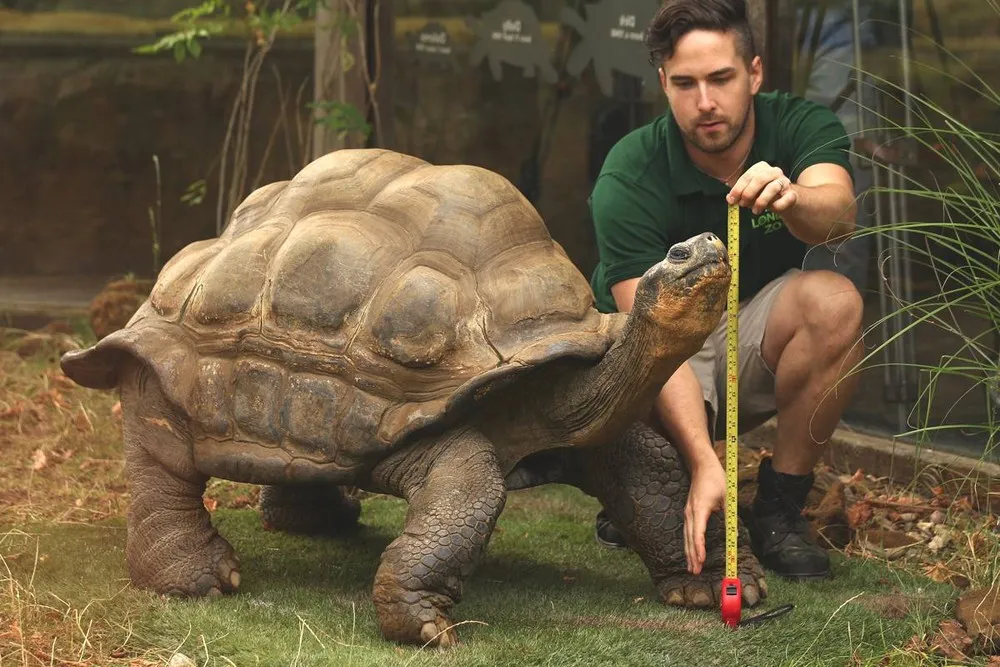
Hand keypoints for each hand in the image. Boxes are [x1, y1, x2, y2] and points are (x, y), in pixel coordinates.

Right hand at [684, 455, 725, 575]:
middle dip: (692, 556)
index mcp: (700, 509)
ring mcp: (688, 513)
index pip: (698, 532)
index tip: (701, 559)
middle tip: (695, 571)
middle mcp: (691, 513)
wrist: (701, 466)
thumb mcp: (727, 496)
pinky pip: (687, 532)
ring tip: (691, 568)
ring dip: (688, 553)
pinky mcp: (689, 513)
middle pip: (689, 538)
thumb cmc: (715, 479)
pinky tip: (690, 553)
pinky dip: (688, 544)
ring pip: (686, 536)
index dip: (699, 547)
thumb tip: (734, 533)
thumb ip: (730, 515)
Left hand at [727, 160, 797, 215]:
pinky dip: (777, 205)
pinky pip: (785, 199)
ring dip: (761, 201)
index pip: (747, 176)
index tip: (732, 200)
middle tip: (743, 205)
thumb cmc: (764, 194)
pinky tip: (772, 209)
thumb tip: (729, 198)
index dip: (738, 189)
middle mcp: (774, 171)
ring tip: (755, 211)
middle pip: (760, 179)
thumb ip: (739, 194)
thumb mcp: (750, 192)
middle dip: (748, 193)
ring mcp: (784, 182)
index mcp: (761, 168)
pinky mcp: (792, 193)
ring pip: (772, 188)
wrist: (786, 200)